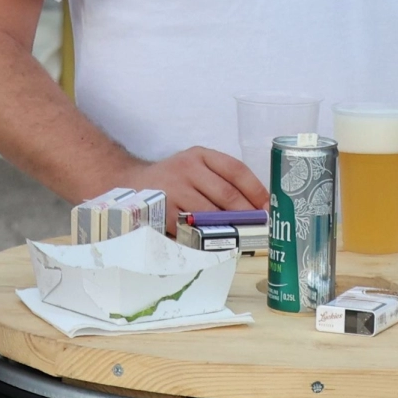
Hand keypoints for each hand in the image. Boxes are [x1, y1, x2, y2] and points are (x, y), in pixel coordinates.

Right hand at [118, 147, 269, 228]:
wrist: (129, 183)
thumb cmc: (172, 179)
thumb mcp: (194, 166)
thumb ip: (220, 179)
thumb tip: (257, 206)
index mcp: (199, 155)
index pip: (235, 170)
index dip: (256, 189)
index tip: (269, 207)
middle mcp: (187, 168)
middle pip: (227, 194)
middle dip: (248, 214)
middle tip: (262, 228)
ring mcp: (174, 190)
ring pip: (211, 214)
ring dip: (230, 228)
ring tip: (244, 237)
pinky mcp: (164, 212)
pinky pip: (192, 228)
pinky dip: (207, 237)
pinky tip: (216, 242)